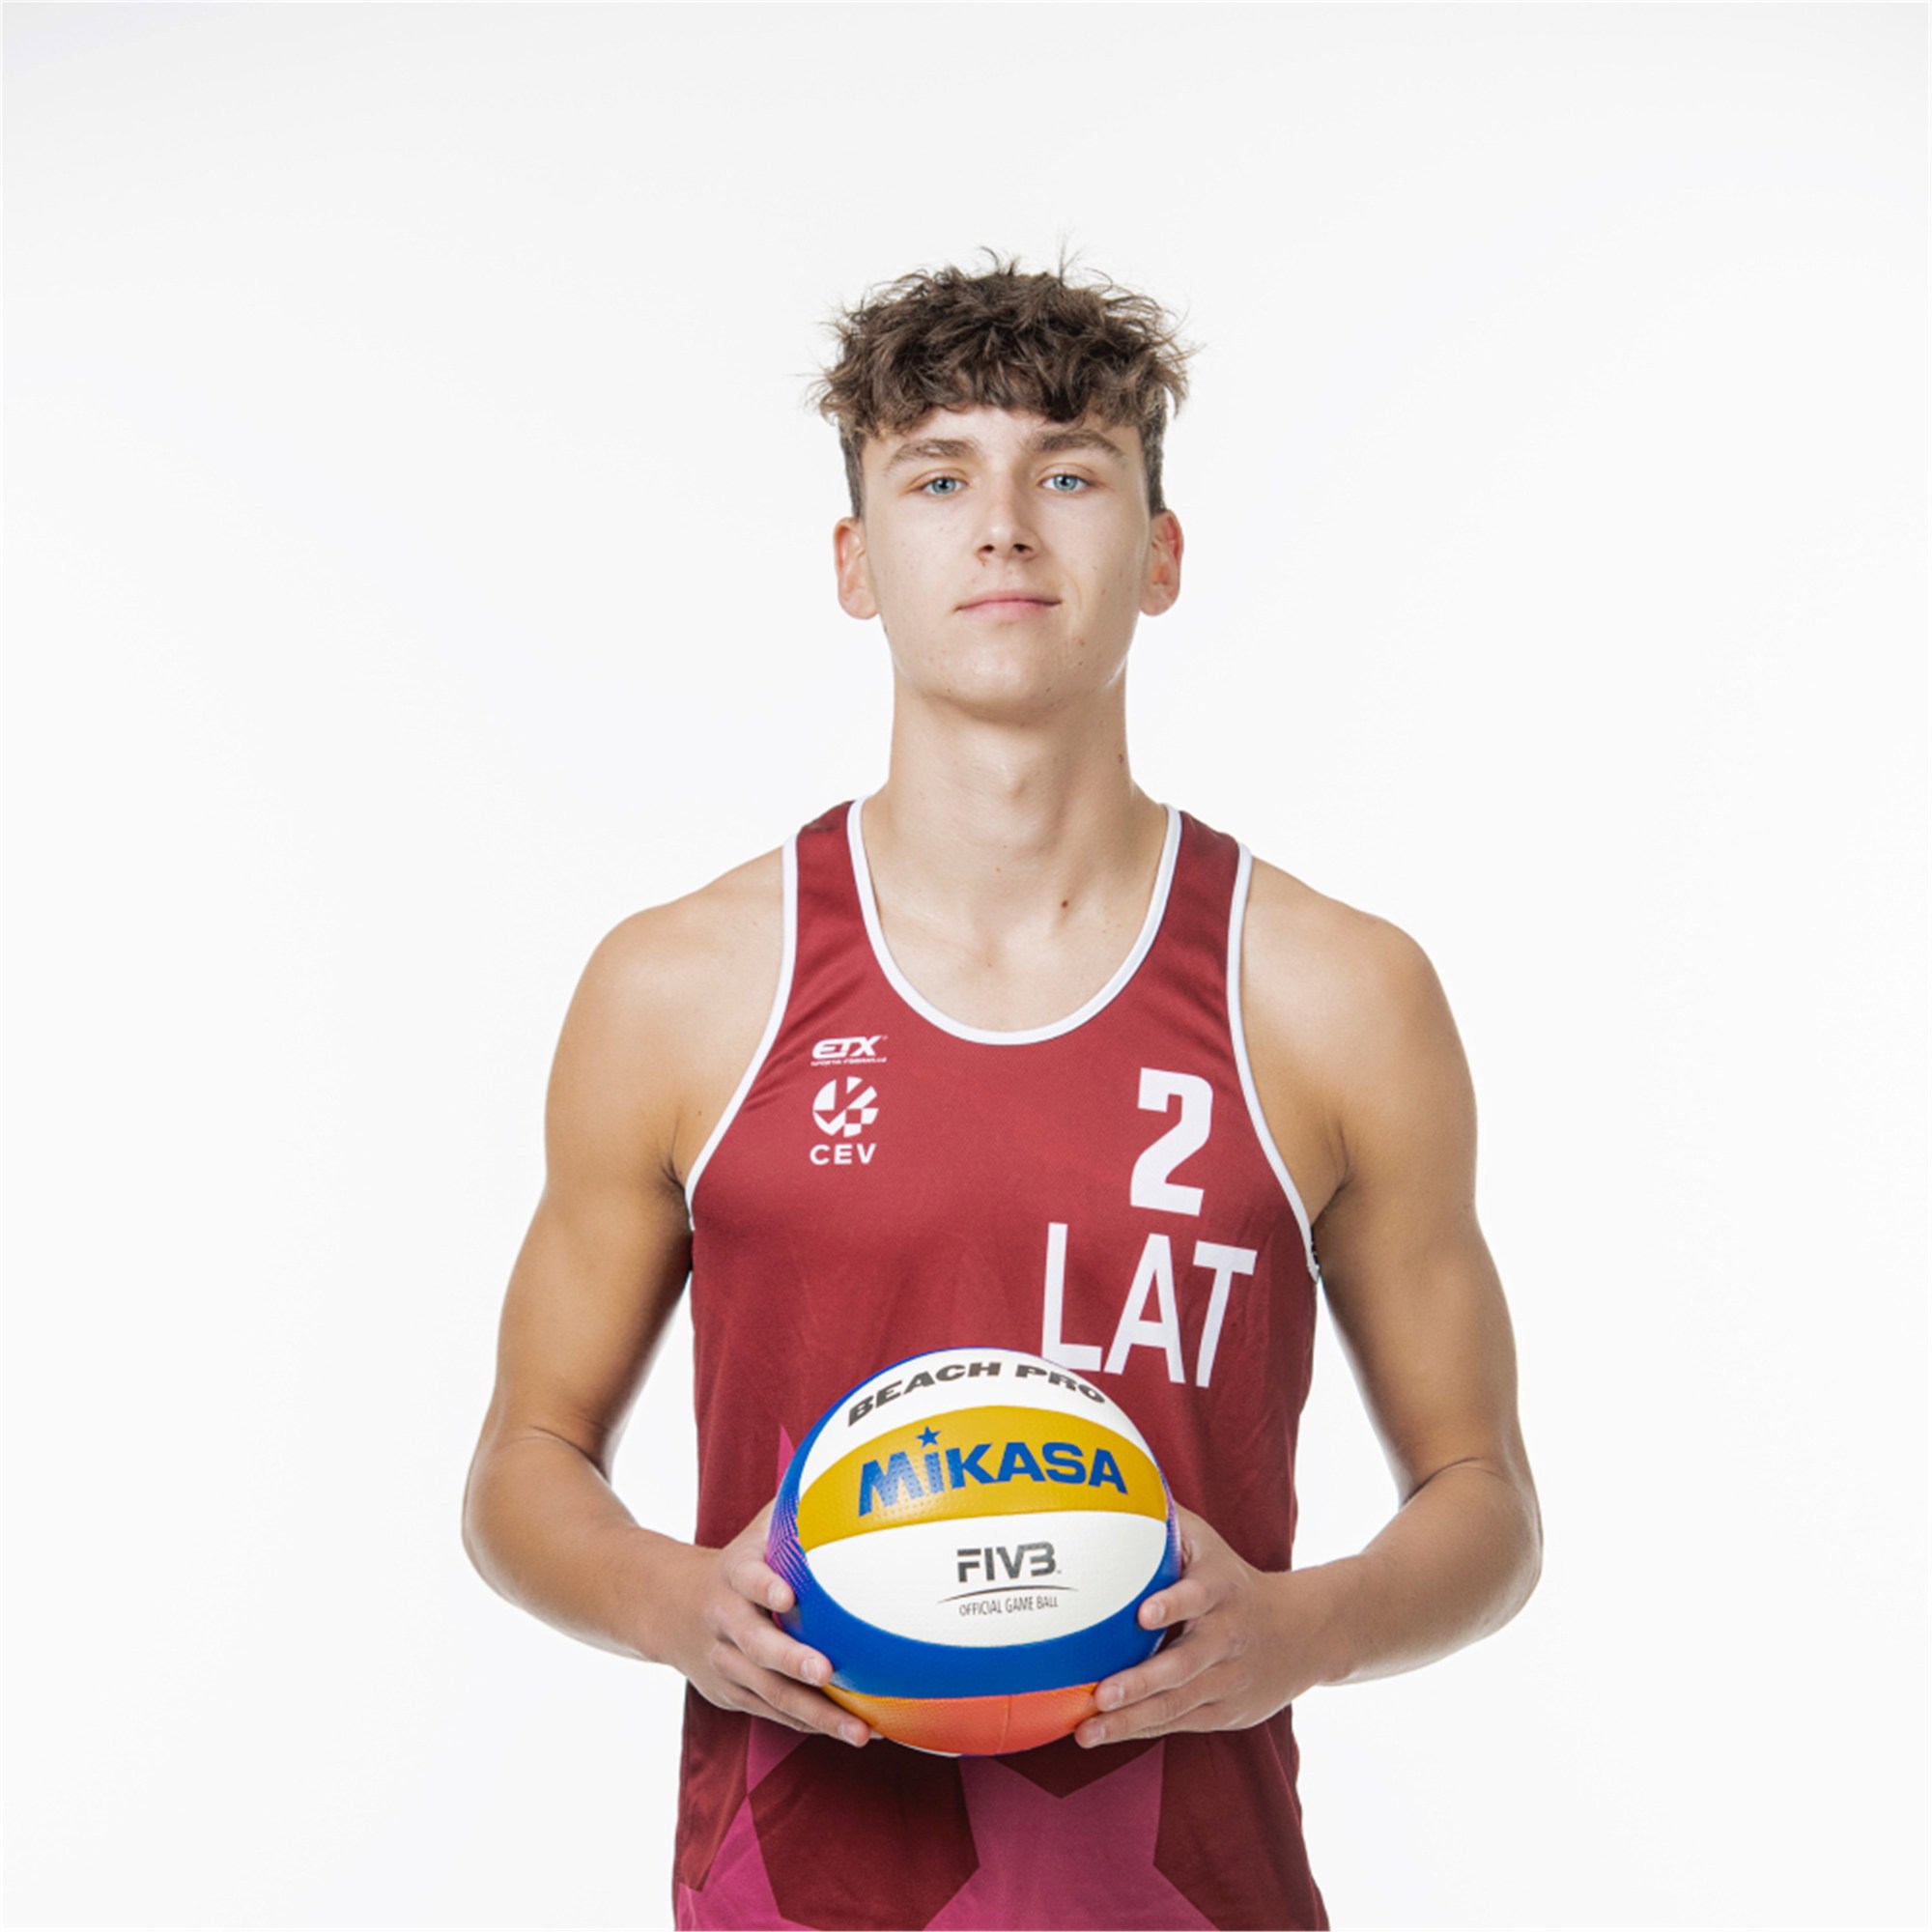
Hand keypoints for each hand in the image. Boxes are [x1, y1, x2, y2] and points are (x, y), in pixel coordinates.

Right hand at [659, 1499, 873, 1747]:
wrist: (665, 1609)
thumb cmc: (735, 1564)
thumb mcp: (752, 1534)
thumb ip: (792, 1511)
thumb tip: (845, 1477)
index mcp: (732, 1579)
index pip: (747, 1580)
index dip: (764, 1587)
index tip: (787, 1595)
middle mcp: (726, 1625)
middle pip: (758, 1646)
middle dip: (791, 1661)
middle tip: (827, 1669)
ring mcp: (726, 1666)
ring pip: (770, 1694)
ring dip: (816, 1714)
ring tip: (861, 1731)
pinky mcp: (733, 1696)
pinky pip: (775, 1713)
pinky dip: (812, 1725)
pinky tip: (857, 1732)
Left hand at [1075, 1502, 1337, 1747]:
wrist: (1305, 1632)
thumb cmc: (1233, 1580)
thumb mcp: (1210, 1545)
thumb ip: (1167, 1521)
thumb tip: (1119, 1482)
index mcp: (1222, 1591)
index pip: (1198, 1597)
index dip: (1174, 1604)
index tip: (1143, 1614)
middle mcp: (1226, 1638)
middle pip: (1184, 1664)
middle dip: (1141, 1682)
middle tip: (1100, 1692)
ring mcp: (1227, 1680)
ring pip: (1178, 1704)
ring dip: (1131, 1718)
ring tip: (1088, 1730)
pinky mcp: (1226, 1711)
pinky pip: (1179, 1722)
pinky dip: (1142, 1728)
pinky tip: (1104, 1733)